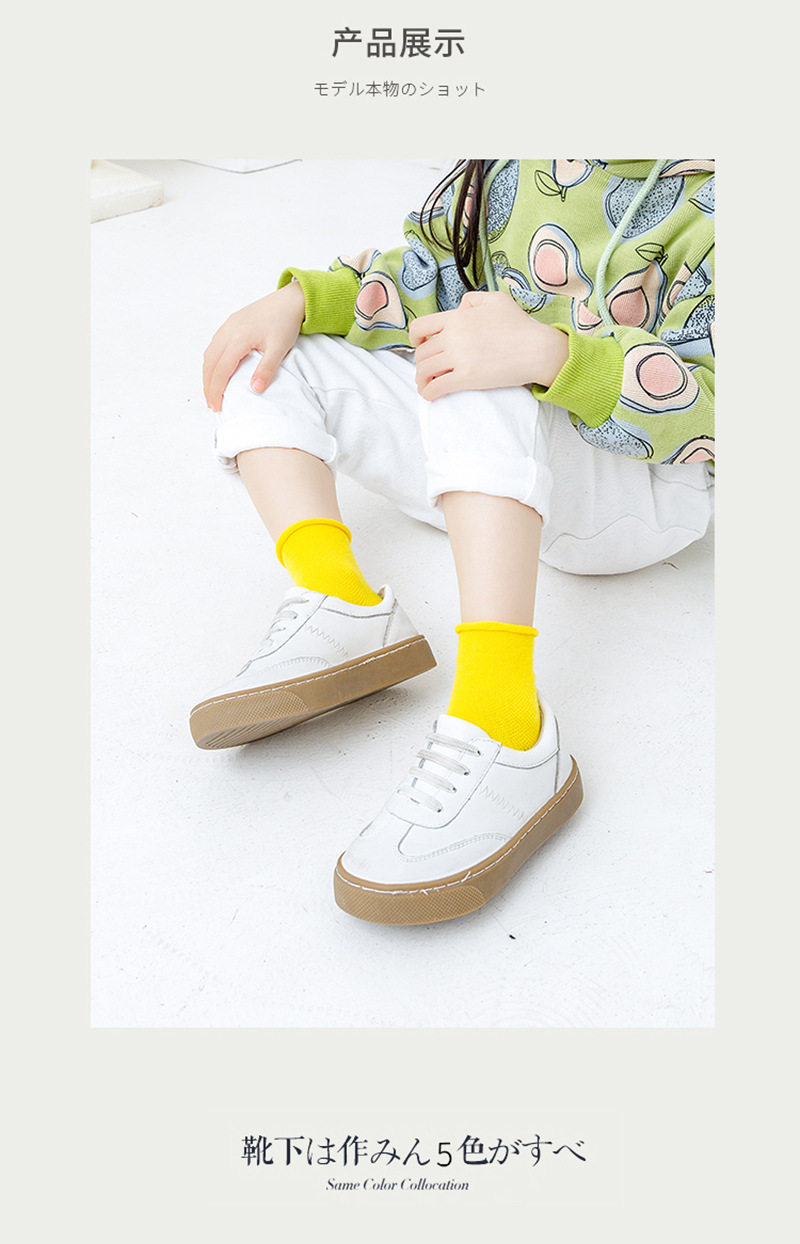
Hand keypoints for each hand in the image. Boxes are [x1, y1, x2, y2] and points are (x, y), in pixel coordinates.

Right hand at [202, 281, 305, 411]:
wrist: (290, 300)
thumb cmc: (285, 323)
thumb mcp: (279, 349)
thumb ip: (266, 370)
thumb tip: (254, 389)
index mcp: (239, 338)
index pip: (221, 370)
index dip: (216, 390)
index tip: (217, 407)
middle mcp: (228, 330)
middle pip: (210, 363)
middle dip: (208, 385)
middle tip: (212, 404)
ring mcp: (228, 325)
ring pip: (210, 353)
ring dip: (208, 373)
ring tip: (212, 391)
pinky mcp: (231, 323)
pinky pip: (214, 344)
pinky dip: (212, 361)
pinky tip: (217, 370)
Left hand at [409, 290, 568, 399]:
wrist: (536, 349)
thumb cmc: (519, 325)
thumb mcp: (495, 300)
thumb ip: (472, 300)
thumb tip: (459, 309)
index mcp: (457, 317)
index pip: (421, 327)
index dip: (415, 338)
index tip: (418, 344)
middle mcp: (453, 336)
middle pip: (422, 352)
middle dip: (422, 361)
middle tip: (428, 369)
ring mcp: (458, 357)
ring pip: (425, 370)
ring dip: (421, 379)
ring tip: (426, 384)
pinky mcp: (466, 378)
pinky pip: (437, 387)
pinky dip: (429, 392)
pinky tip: (430, 395)